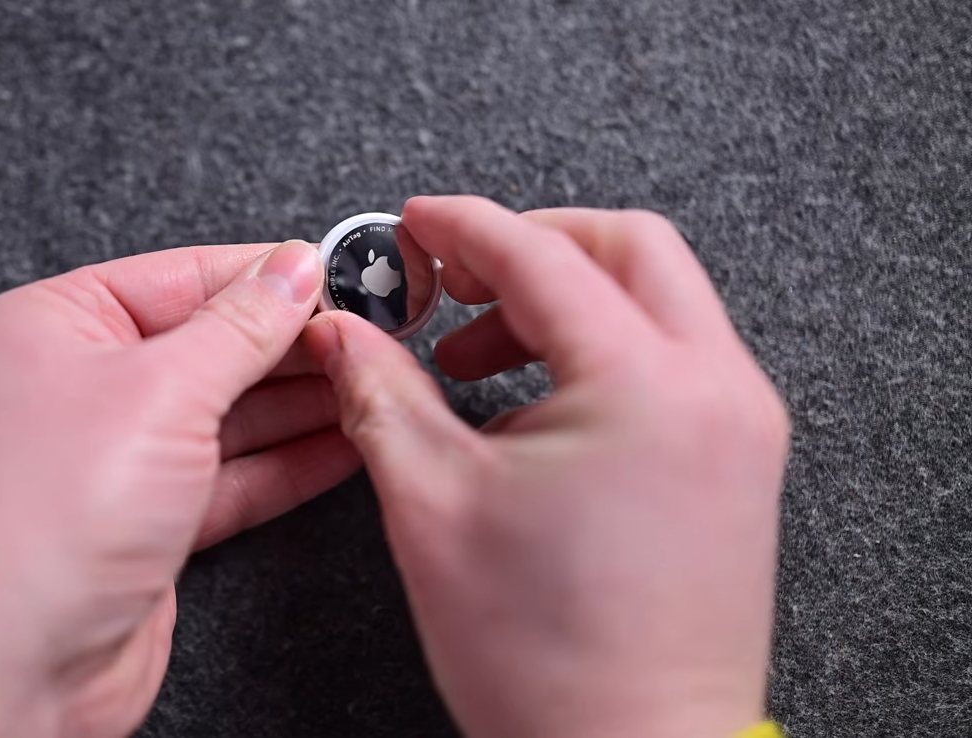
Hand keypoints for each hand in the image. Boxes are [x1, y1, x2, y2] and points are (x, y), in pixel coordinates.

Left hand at [0, 241, 358, 736]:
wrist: (0, 674)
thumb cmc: (33, 528)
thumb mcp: (157, 393)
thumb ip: (238, 329)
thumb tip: (290, 271)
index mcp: (54, 327)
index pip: (180, 276)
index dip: (266, 273)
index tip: (338, 270)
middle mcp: (77, 388)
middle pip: (207, 344)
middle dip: (291, 341)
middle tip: (370, 330)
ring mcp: (112, 461)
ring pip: (225, 415)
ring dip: (300, 403)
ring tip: (369, 380)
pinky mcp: (144, 526)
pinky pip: (229, 478)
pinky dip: (286, 464)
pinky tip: (339, 444)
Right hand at [305, 197, 789, 737]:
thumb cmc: (549, 661)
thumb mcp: (432, 505)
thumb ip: (380, 393)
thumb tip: (340, 335)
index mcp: (645, 387)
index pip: (544, 255)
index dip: (463, 228)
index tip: (416, 225)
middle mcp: (715, 389)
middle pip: (627, 247)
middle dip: (530, 246)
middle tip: (452, 279)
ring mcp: (740, 426)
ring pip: (657, 299)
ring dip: (564, 301)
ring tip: (475, 359)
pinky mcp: (738, 462)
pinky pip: (672, 360)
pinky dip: (601, 352)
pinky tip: (532, 405)